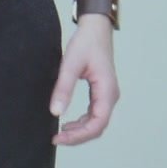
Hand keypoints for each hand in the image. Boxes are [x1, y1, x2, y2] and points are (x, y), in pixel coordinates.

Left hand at [50, 14, 118, 145]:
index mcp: (107, 90)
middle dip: (78, 137)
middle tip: (56, 138)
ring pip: (97, 122)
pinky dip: (82, 123)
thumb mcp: (70, 65)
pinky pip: (95, 114)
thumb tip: (55, 113)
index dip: (78, 136)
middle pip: (98, 127)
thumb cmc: (86, 43)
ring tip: (60, 133)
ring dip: (80, 131)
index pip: (97, 124)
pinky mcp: (102, 92)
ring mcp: (108, 95)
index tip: (58, 138)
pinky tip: (68, 123)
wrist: (96, 28)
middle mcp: (111, 96)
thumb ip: (63, 89)